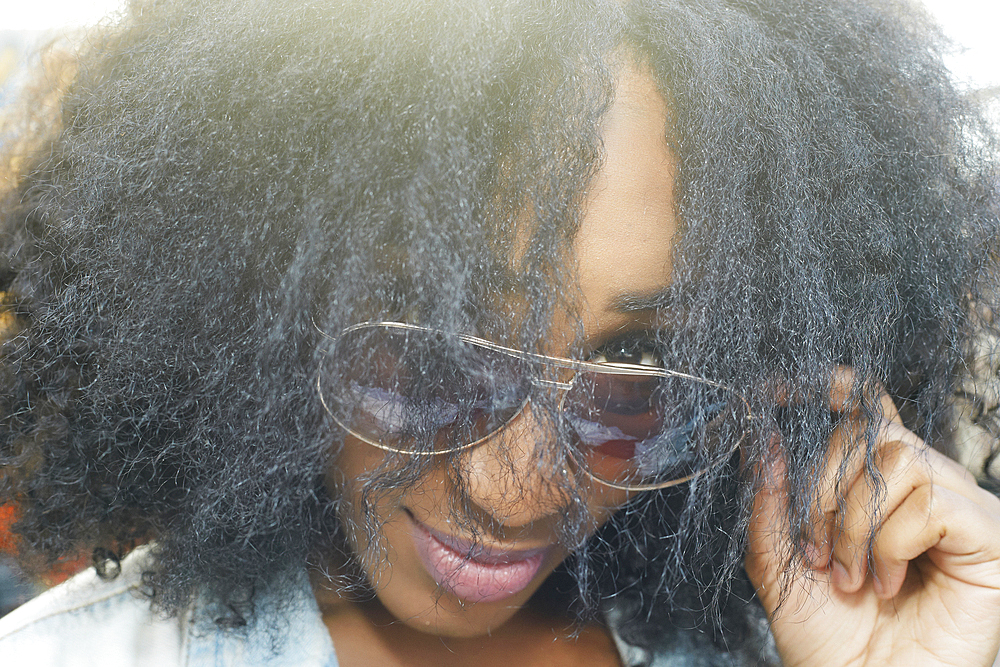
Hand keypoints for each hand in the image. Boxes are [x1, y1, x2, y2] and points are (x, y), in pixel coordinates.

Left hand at [745, 369, 999, 666]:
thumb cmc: (828, 638)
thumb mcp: (779, 562)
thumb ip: (770, 502)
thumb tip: (765, 439)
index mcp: (877, 486)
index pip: (868, 411)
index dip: (837, 389)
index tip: (782, 388)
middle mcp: (923, 487)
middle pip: (868, 432)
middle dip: (823, 494)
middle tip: (819, 554)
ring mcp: (960, 508)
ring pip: (900, 459)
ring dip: (857, 523)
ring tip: (855, 575)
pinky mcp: (990, 537)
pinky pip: (933, 502)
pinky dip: (894, 543)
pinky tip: (891, 582)